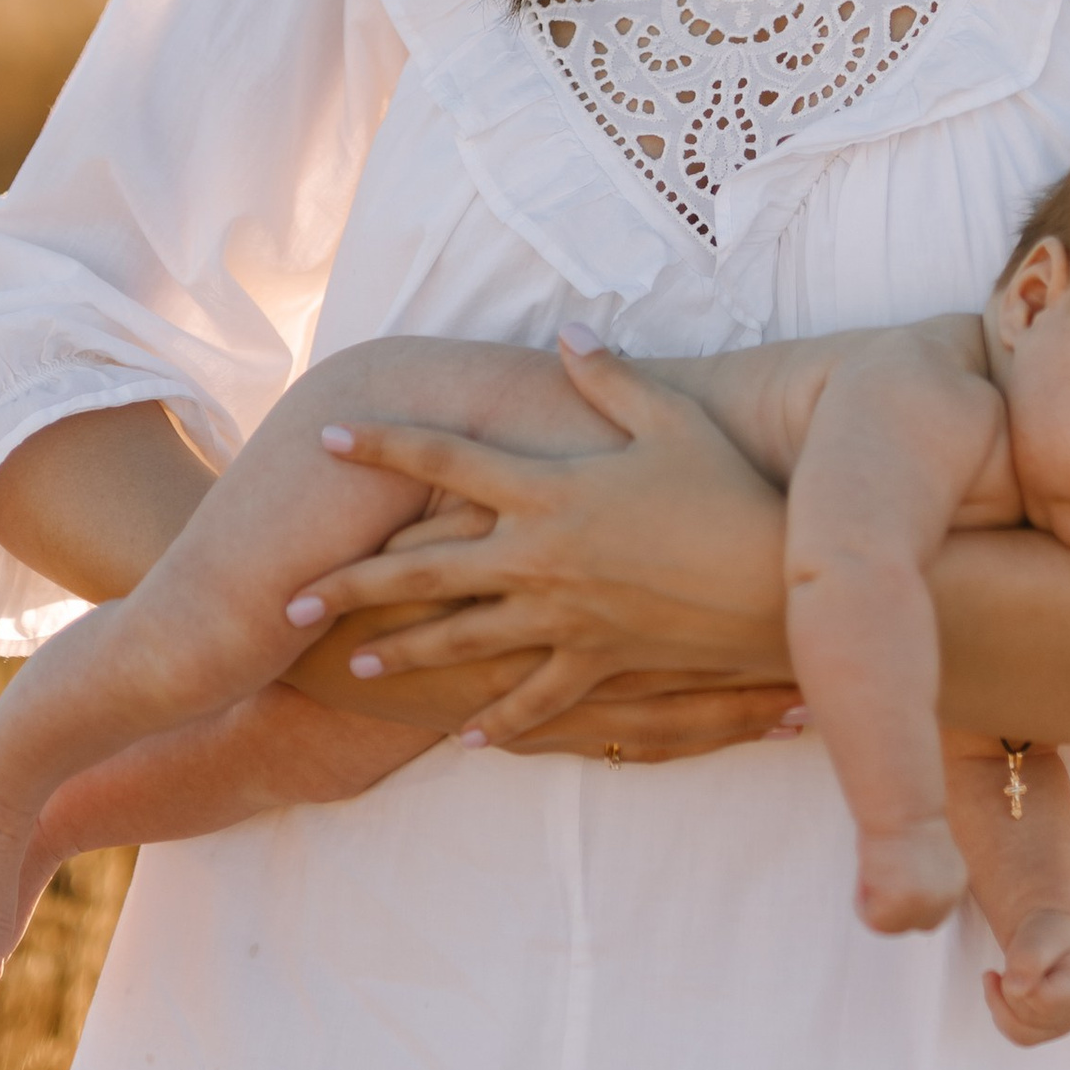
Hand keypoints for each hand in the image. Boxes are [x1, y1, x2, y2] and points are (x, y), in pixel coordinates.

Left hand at [283, 339, 793, 696]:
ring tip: (350, 663)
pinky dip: (500, 720)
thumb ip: (609, 377)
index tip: (329, 436)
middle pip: (425, 569)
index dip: (385, 446)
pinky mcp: (597, 664)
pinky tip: (464, 738)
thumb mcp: (673, 418)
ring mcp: (564, 619)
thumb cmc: (730, 490)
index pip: (447, 461)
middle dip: (352, 582)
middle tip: (290, 597)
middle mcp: (540, 557)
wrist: (778, 586)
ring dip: (401, 652)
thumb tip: (566, 331)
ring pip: (462, 641)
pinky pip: (537, 700)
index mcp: (550, 489)